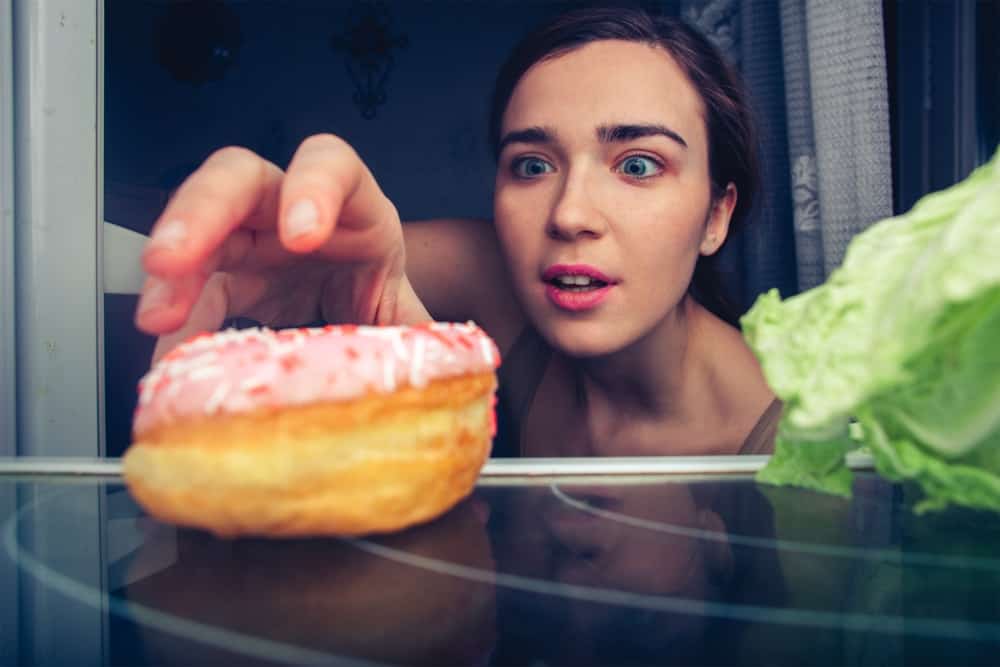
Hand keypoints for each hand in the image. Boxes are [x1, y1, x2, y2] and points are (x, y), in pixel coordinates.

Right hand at [134, 134, 429, 361]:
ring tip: (157, 319)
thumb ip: (419, 336)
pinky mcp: (221, 278)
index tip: (301, 236)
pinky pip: (188, 294)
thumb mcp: (405, 314)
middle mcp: (291, 211)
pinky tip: (169, 359)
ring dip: (171, 274)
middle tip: (174, 261)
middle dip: (202, 214)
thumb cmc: (384, 300)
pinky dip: (176, 326)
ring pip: (197, 232)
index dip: (313, 188)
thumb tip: (452, 374)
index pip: (332, 165)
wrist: (360, 320)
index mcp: (353, 209)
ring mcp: (249, 241)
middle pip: (237, 180)